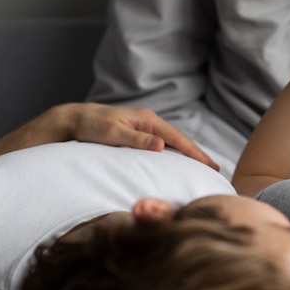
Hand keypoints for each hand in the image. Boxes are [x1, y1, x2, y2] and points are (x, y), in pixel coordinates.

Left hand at [69, 103, 218, 169]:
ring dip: (188, 154)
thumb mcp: (113, 133)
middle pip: (180, 140)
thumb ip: (138, 140)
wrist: (74, 120)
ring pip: (173, 142)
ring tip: (202, 168)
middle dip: (197, 154)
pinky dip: (175, 153)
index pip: (178, 139)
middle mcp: (150, 121)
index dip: (196, 153)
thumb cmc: (91, 127)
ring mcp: (145, 127)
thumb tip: (162, 146)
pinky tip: (179, 162)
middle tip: (215, 170)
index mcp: (148, 120)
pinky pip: (163, 144)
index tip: (211, 165)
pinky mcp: (139, 133)